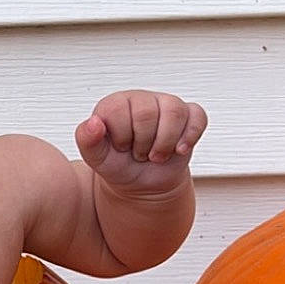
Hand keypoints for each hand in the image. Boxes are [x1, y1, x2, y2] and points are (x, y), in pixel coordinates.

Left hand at [75, 91, 206, 193]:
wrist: (141, 184)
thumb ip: (87, 140)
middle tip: (139, 154)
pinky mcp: (188, 116)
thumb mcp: (96, 159)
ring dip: (165, 143)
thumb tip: (93, 123)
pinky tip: (179, 150)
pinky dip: (190, 136)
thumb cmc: (118, 165)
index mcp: (115, 104)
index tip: (121, 148)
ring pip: (173, 111)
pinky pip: (197, 116)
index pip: (119, 110)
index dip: (122, 137)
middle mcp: (141, 99)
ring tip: (156, 155)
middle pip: (147, 113)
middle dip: (143, 143)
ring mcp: (166, 105)